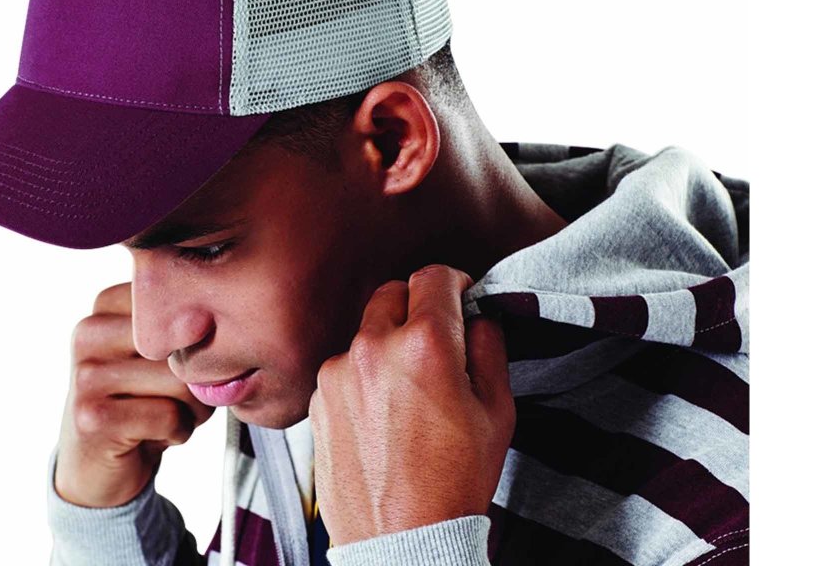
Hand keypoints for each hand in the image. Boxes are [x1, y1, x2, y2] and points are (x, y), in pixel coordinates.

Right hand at [54, 282, 215, 506]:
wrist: (97, 466)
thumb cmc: (144, 400)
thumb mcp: (162, 352)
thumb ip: (184, 325)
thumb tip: (210, 320)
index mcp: (107, 305)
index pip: (184, 303)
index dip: (205, 339)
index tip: (183, 362)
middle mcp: (89, 331)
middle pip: (186, 342)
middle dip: (202, 378)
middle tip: (183, 397)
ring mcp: (86, 374)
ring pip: (181, 381)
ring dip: (194, 408)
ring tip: (172, 415)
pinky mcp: (91, 417)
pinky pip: (169, 416)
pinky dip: (179, 431)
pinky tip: (158, 435)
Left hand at [309, 264, 514, 545]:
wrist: (402, 541)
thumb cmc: (453, 484)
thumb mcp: (497, 412)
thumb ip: (489, 349)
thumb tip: (478, 320)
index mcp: (424, 344)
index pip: (435, 276)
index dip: (455, 283)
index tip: (460, 298)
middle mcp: (373, 348)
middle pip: (394, 293)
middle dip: (418, 307)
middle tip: (437, 340)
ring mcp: (339, 373)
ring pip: (367, 332)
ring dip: (388, 344)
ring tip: (410, 392)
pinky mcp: (319, 399)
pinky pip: (344, 368)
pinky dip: (364, 376)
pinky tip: (383, 415)